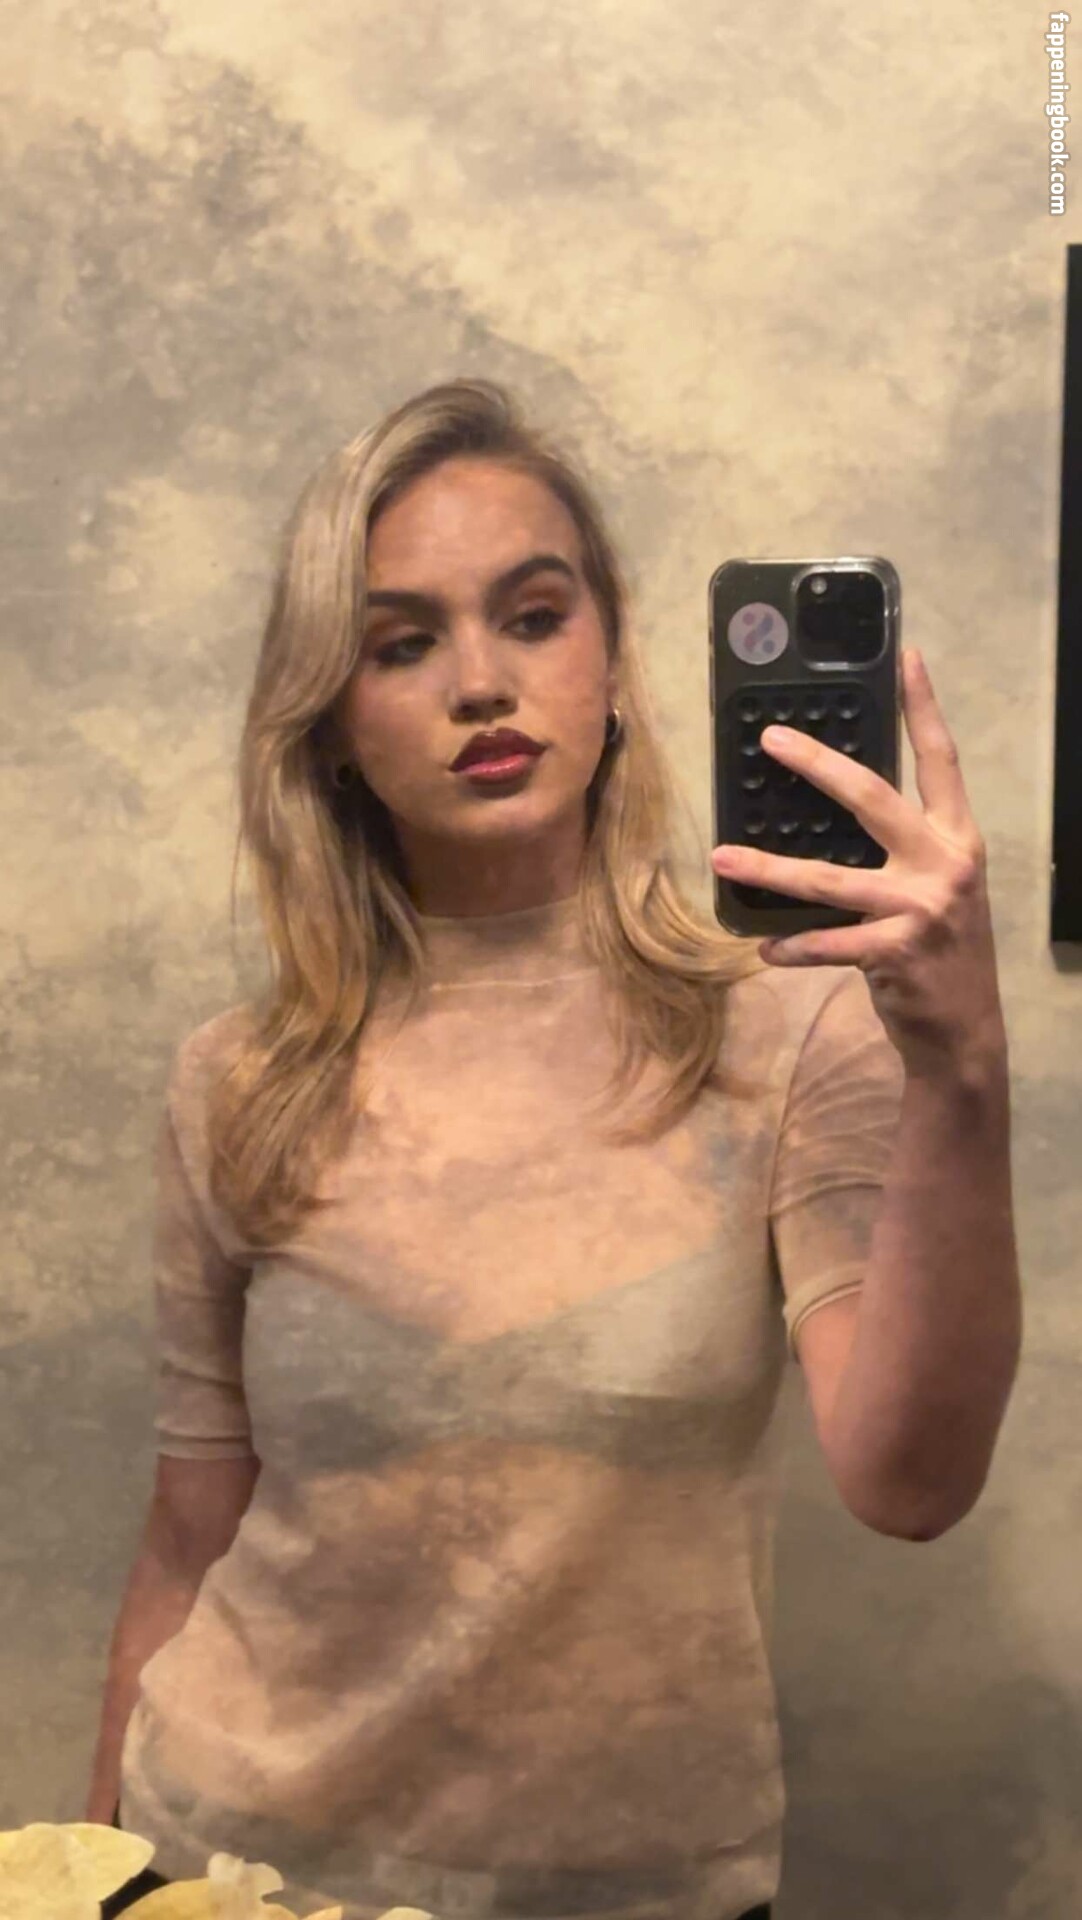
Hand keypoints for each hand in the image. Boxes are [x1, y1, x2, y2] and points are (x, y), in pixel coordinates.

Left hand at [711, 649, 1006, 1077]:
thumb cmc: (941, 948)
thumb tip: (836, 802)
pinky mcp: (895, 953)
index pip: (941, 760)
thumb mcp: (939, 885)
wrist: (965, 1029)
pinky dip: (792, 948)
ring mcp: (920, 908)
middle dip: (818, 765)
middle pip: (872, 798)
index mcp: (957, 837)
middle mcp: (943, 864)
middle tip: (771, 739)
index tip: (906, 656)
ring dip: (770, 870)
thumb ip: (904, 846)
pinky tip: (762, 949)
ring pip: (830, 878)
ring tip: (723, 858)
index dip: (924, 707)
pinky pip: (829, 944)